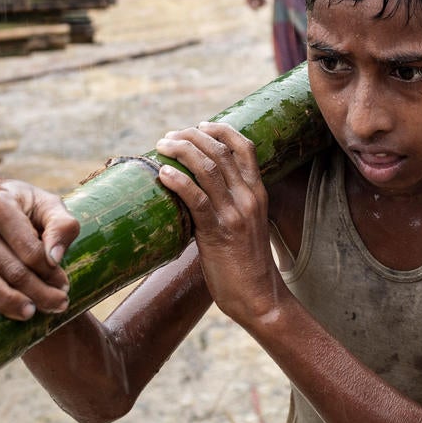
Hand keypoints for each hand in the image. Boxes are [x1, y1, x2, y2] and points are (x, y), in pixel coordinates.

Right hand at [0, 179, 77, 320]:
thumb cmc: (26, 208)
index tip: (64, 286)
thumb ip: (62, 226)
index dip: (49, 271)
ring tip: (29, 312)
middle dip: (35, 291)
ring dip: (4, 298)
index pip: (28, 248)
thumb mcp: (50, 208)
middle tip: (57, 306)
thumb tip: (53, 257)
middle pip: (6, 266)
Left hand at [155, 123, 283, 326]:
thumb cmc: (247, 264)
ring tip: (161, 146)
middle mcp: (248, 198)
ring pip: (206, 168)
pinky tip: (163, 173)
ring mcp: (234, 214)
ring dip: (180, 151)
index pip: (245, 147)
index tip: (200, 125)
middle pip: (219, 151)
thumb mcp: (247, 225)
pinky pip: (196, 199)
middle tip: (169, 137)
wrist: (259, 297)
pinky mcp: (218, 232)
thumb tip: (199, 192)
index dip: (221, 130)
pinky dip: (178, 181)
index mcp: (258, 193)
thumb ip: (231, 205)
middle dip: (191, 136)